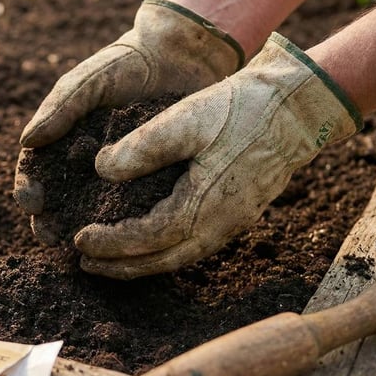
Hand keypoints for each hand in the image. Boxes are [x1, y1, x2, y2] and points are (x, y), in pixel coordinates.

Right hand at [14, 0, 243, 242]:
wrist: (179, 59)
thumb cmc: (126, 65)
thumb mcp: (89, 81)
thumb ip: (59, 107)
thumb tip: (26, 142)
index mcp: (62, 141)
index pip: (35, 172)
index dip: (28, 189)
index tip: (31, 201)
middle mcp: (85, 165)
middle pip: (58, 201)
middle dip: (49, 222)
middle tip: (49, 236)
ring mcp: (116, 178)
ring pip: (92, 213)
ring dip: (82, 232)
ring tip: (79, 247)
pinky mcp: (147, 186)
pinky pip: (132, 211)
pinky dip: (123, 227)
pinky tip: (122, 239)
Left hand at [74, 33, 361, 278]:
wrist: (296, 109)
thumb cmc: (242, 109)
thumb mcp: (187, 118)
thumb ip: (142, 146)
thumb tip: (101, 170)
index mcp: (204, 205)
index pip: (147, 238)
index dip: (111, 242)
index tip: (79, 238)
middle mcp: (218, 226)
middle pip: (161, 261)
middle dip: (120, 266)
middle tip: (85, 263)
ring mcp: (230, 225)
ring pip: (177, 258)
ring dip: (139, 264)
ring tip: (107, 261)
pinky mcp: (235, 217)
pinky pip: (191, 248)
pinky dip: (161, 252)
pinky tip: (145, 245)